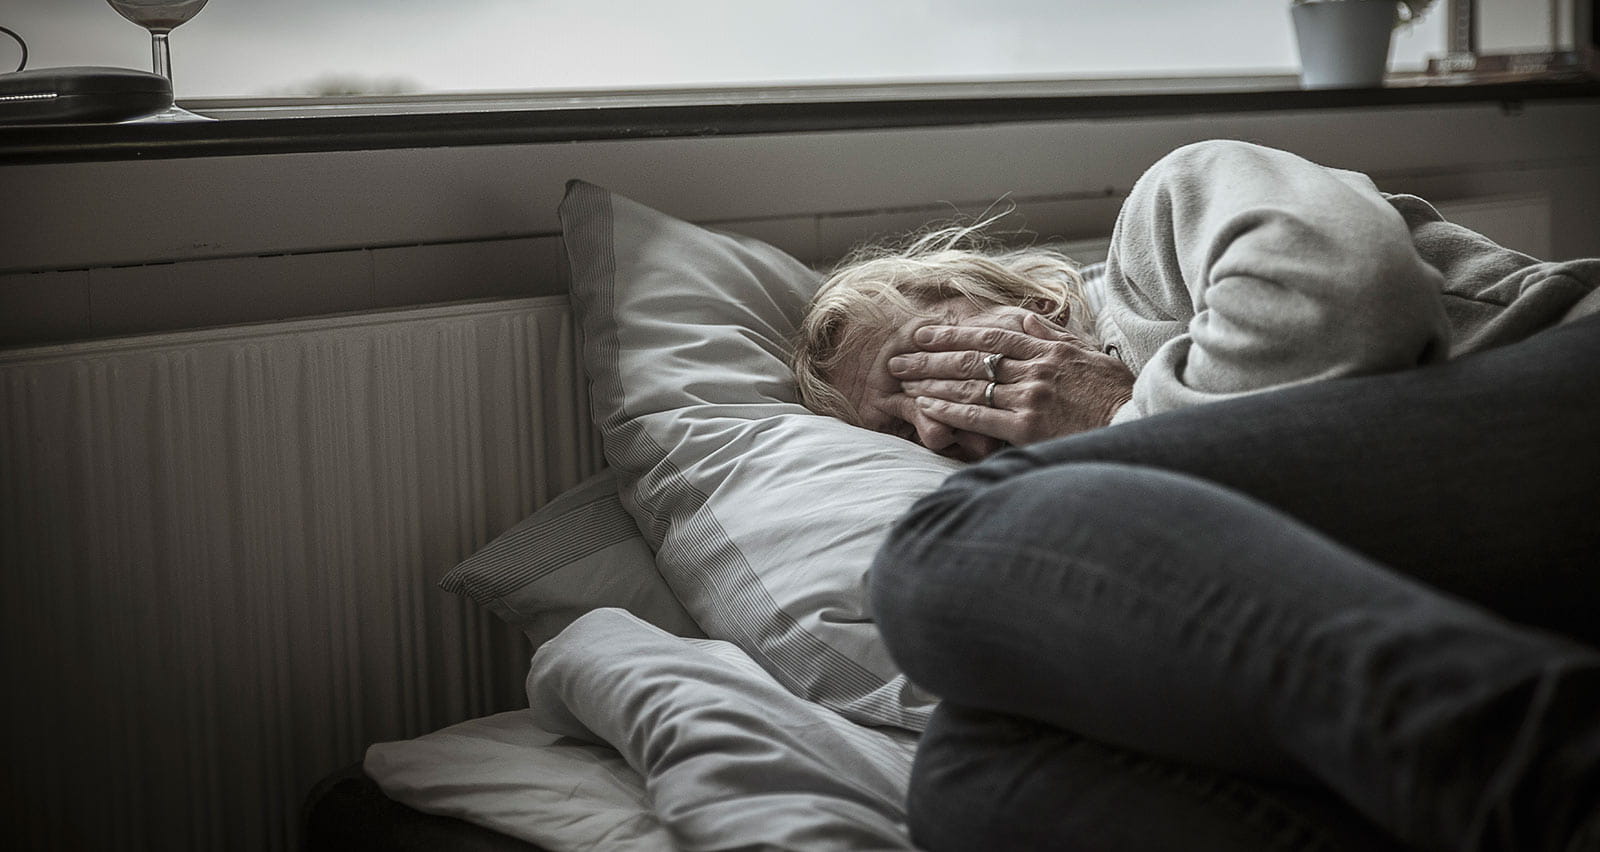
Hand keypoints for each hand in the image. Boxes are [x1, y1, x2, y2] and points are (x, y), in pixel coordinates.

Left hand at [888, 310, 1133, 444]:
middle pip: (971, 358)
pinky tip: (925, 407)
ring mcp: (1030, 397)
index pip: (990, 336)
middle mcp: (1035, 369)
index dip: (953, 333)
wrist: (1135, 424)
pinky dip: (950, 410)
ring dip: (931, 381)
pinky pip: (979, 416)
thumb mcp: (1089, 354)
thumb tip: (1026, 316)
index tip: (924, 332)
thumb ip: (1054, 335)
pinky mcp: (1028, 427)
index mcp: (1048, 349)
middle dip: (929, 357)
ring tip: (902, 381)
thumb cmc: (1114, 394)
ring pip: (970, 384)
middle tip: (897, 357)